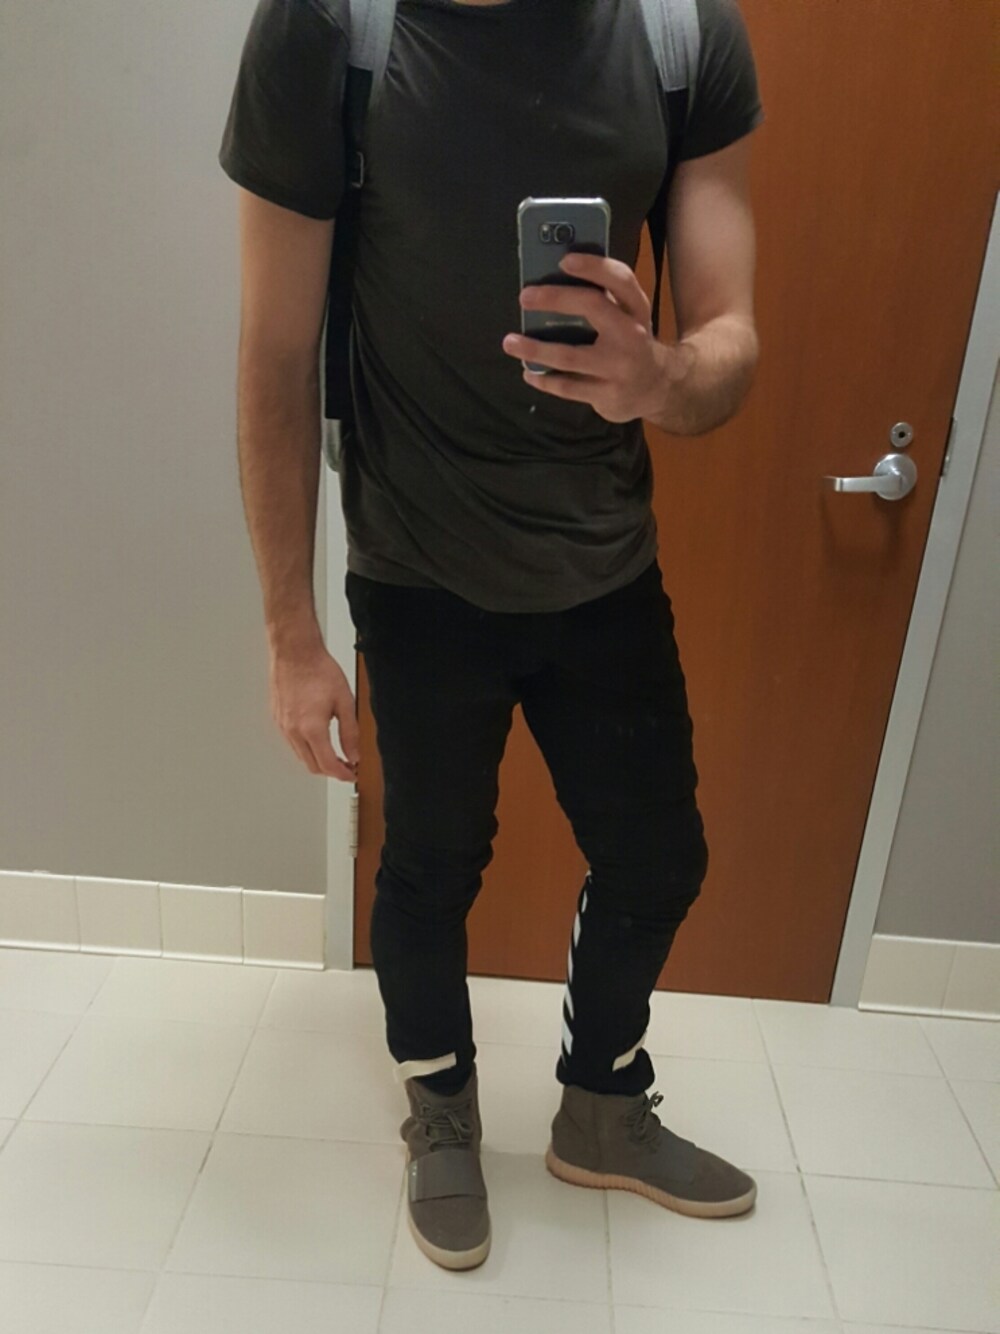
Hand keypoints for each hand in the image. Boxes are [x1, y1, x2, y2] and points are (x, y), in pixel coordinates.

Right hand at [268, 640, 359, 781]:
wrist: (295, 652)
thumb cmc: (318, 670)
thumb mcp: (345, 702)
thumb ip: (350, 733)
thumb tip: (353, 755)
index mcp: (311, 728)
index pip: (327, 765)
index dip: (342, 774)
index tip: (352, 775)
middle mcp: (293, 731)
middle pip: (312, 765)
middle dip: (330, 771)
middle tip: (347, 766)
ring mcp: (282, 725)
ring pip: (300, 756)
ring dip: (318, 760)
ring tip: (335, 754)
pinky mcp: (277, 718)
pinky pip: (292, 743)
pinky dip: (306, 748)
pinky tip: (318, 739)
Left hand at [502, 253, 693, 423]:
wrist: (660, 388)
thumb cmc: (632, 344)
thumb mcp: (628, 318)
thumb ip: (602, 300)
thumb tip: (552, 281)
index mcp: (636, 309)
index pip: (620, 279)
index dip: (593, 266)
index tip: (564, 260)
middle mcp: (632, 334)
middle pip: (593, 307)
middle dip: (555, 298)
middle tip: (524, 296)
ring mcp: (619, 368)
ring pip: (570, 355)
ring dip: (535, 349)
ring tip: (510, 342)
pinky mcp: (607, 395)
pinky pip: (567, 387)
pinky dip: (544, 380)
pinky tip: (529, 372)